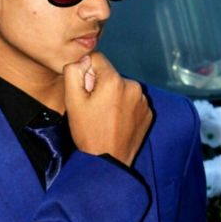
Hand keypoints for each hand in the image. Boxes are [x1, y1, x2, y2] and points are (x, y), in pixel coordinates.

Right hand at [63, 52, 152, 166]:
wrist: (108, 162)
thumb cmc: (88, 133)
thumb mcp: (72, 102)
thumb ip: (74, 72)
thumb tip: (83, 60)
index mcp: (114, 81)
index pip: (97, 59)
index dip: (87, 74)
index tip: (86, 93)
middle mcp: (133, 86)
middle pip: (110, 75)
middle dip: (101, 87)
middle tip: (94, 109)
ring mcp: (143, 101)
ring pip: (122, 88)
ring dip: (114, 98)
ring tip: (106, 118)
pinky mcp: (148, 113)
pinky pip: (133, 102)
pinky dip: (124, 108)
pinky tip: (116, 123)